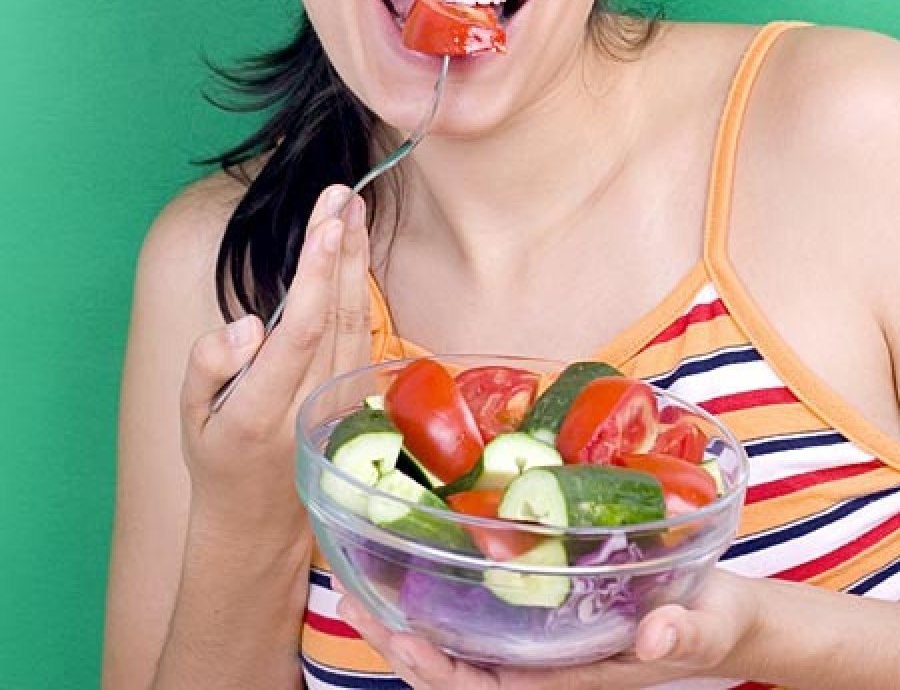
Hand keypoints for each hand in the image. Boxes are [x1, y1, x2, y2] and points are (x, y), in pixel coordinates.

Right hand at [178, 183, 371, 540]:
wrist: (259, 519)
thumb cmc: (218, 456)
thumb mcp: (189, 415)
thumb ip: (209, 364)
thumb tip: (247, 323)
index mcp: (261, 413)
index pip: (299, 332)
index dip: (316, 273)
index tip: (326, 222)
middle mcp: (311, 406)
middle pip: (334, 314)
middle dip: (339, 247)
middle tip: (341, 193)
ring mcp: (341, 403)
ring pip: (354, 318)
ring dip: (354, 259)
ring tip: (351, 206)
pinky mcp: (357, 396)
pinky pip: (361, 331)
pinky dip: (360, 285)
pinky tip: (355, 250)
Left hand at [335, 568, 760, 687]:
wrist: (726, 616)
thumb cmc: (718, 624)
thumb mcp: (708, 626)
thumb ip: (683, 632)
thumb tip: (655, 637)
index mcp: (574, 676)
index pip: (492, 687)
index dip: (441, 671)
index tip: (403, 638)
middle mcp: (548, 663)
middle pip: (458, 670)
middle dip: (403, 645)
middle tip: (352, 599)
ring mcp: (544, 639)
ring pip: (462, 646)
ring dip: (410, 623)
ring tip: (361, 585)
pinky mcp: (547, 609)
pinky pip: (485, 615)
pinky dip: (444, 599)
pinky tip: (417, 567)